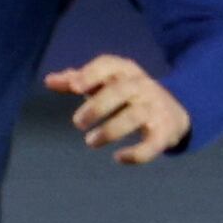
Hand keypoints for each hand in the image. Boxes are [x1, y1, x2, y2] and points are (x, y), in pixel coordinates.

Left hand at [46, 54, 191, 165]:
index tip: (74, 87)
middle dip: (97, 107)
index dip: (91, 74)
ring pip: (134, 117)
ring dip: (110, 131)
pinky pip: (153, 143)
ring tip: (91, 141)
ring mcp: (155, 109)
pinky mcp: (164, 132)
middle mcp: (142, 87)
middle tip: (78, 123)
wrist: (173, 111)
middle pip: (121, 91)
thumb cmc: (126, 94)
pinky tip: (119, 158)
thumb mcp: (104, 83)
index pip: (109, 65)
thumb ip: (76, 81)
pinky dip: (137, 154)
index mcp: (125, 71)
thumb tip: (49, 80)